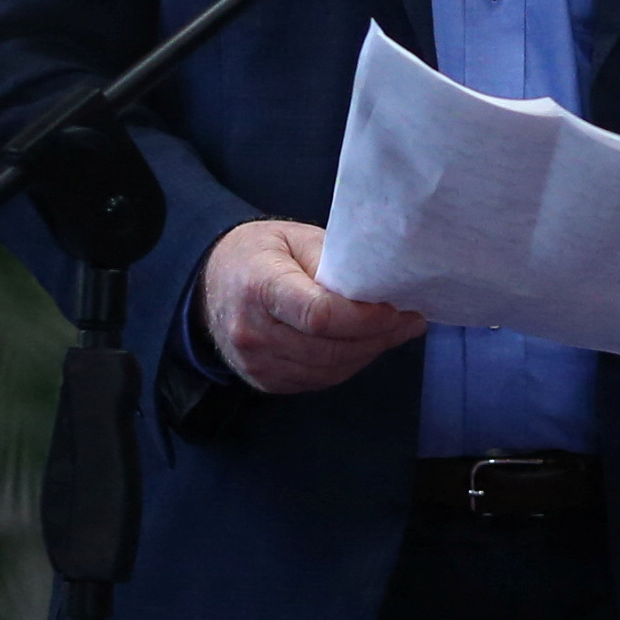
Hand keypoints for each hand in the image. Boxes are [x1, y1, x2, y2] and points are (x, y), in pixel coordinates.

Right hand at [198, 219, 426, 394]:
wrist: (210, 283)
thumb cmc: (259, 253)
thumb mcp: (296, 238)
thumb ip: (338, 263)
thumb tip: (387, 290)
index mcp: (259, 286)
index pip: (319, 315)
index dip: (365, 318)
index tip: (396, 307)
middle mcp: (252, 332)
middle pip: (330, 348)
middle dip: (378, 336)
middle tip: (409, 319)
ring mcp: (256, 363)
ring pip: (330, 370)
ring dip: (369, 352)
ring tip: (394, 330)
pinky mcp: (265, 381)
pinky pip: (319, 380)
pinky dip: (348, 364)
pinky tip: (365, 344)